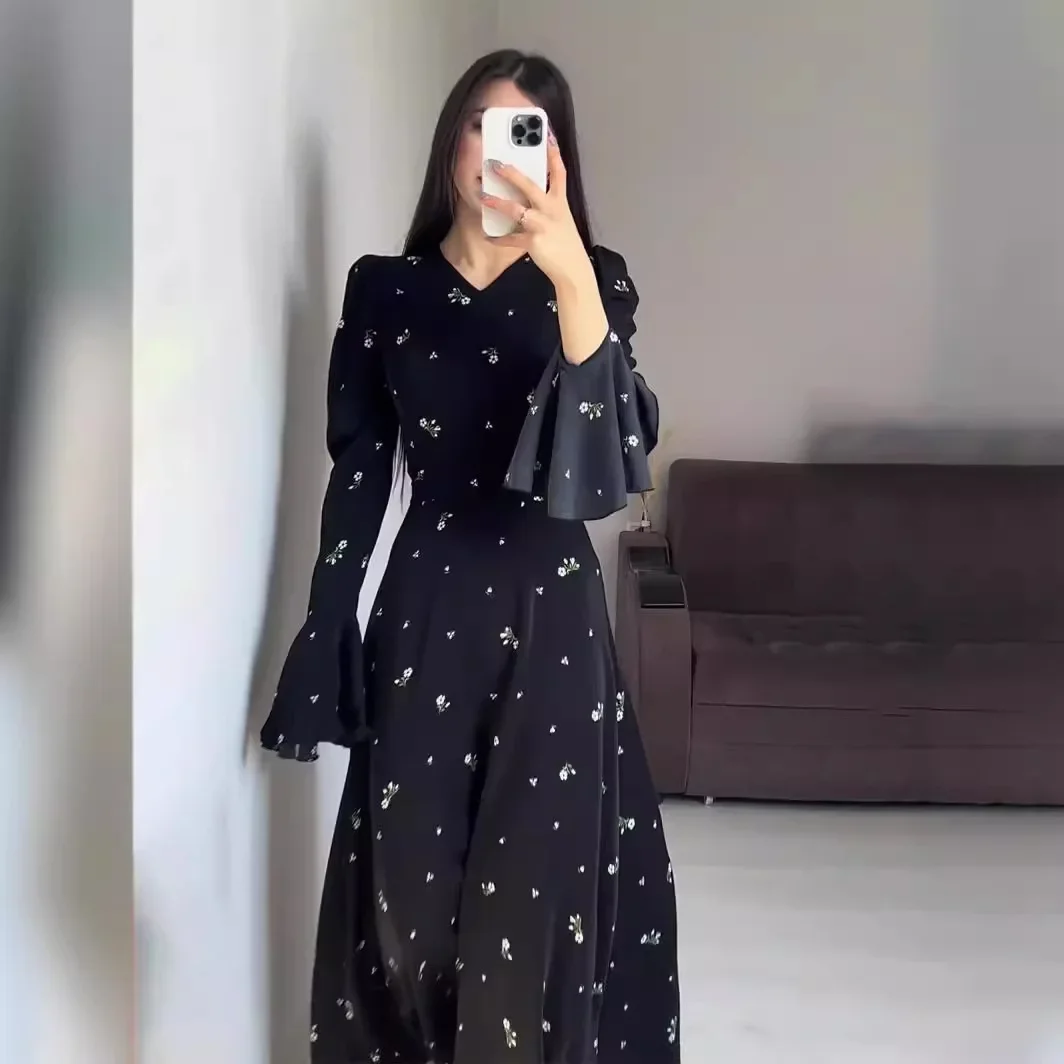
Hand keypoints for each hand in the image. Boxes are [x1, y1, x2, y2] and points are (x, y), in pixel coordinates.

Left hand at [481, 133, 592, 289]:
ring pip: (517, 211)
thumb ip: (547, 204)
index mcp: (560, 202)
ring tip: (484, 197)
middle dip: (512, 174)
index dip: (553, 153)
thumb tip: (526, 194)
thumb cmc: (565, 243)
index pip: (559, 172)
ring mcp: (542, 226)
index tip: (546, 135)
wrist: (573, 269)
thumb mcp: (561, 219)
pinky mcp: (533, 242)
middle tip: (496, 163)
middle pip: (531, 186)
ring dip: (499, 203)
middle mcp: (551, 211)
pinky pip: (511, 239)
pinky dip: (499, 238)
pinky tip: (488, 235)